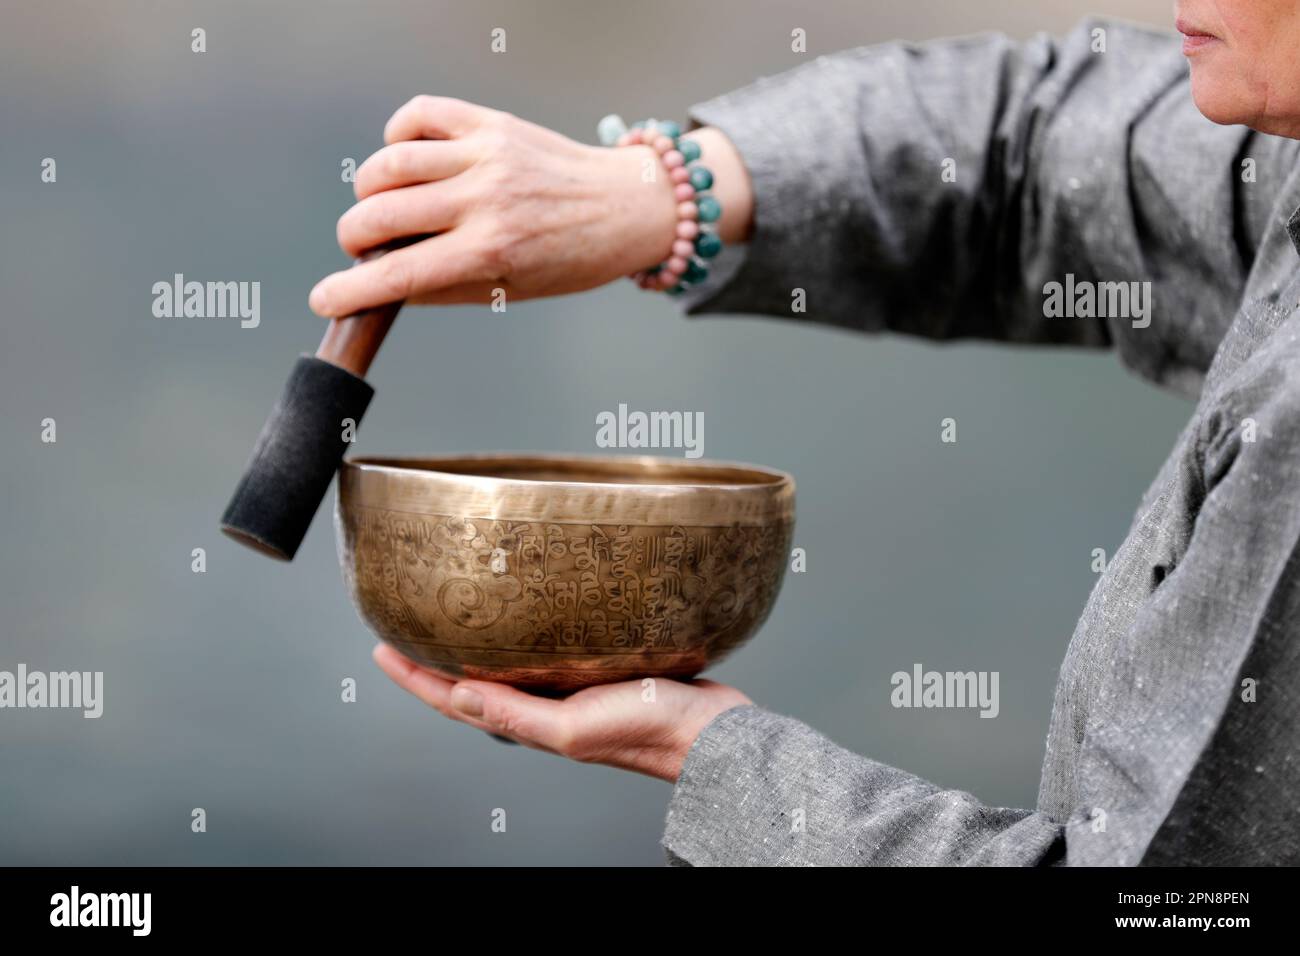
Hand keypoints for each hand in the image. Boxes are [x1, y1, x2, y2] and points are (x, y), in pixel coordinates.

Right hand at [309, 96, 752, 316]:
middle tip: (363, 249)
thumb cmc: (569, 259)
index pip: (400, 274)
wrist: (625, 206)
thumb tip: (384, 286)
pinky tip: (405, 160)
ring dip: (368, 190)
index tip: (324, 300)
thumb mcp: (510, 290)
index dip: (351, 291)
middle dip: (354, 239)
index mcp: (491, 251)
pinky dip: (397, 136)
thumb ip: (446, 288)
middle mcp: (485, 199)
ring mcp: (486, 155)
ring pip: (390, 162)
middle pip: (381, 214)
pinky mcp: (490, 123)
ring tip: (381, 207)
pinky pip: (419, 116)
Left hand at [372, 643, 751, 781]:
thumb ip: (516, 714)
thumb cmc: (652, 733)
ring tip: (458, 617)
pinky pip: (551, 652)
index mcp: (534, 724)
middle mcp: (547, 707)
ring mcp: (574, 690)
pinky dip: (528, 635)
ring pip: (511, 666)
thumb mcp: (573, 728)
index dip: (415, 677)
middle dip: (437, 659)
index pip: (456, 700)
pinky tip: (533, 616)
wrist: (714, 733)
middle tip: (407, 626)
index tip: (381, 648)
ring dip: (479, 646)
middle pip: (475, 682)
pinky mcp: (603, 670)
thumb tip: (457, 695)